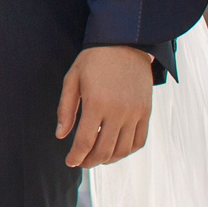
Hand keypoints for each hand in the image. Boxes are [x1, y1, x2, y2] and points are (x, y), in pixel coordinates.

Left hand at [57, 46, 152, 167]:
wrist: (125, 44)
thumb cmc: (94, 60)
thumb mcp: (73, 79)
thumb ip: (66, 109)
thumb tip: (61, 135)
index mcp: (97, 103)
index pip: (85, 141)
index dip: (76, 156)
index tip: (70, 162)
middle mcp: (118, 112)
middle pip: (104, 150)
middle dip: (90, 161)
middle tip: (81, 162)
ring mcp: (135, 113)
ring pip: (122, 150)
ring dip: (108, 159)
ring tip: (96, 158)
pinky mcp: (146, 112)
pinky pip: (139, 141)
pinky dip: (127, 151)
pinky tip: (116, 151)